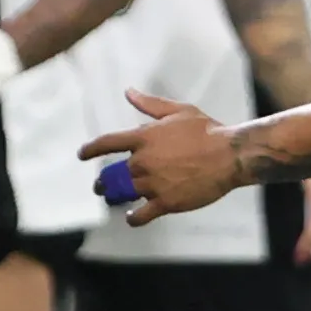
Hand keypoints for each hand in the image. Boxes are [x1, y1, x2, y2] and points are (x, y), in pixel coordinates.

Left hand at [80, 88, 244, 224]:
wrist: (229, 155)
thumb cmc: (206, 130)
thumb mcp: (178, 110)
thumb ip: (149, 104)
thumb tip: (128, 92)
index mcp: (143, 138)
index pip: (106, 143)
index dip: (90, 149)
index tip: (82, 155)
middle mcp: (142, 162)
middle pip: (111, 175)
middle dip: (102, 182)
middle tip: (100, 186)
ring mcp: (153, 184)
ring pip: (122, 195)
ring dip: (114, 198)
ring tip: (112, 200)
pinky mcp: (166, 202)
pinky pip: (141, 215)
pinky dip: (133, 218)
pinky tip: (132, 217)